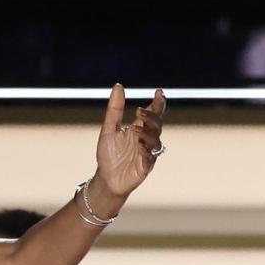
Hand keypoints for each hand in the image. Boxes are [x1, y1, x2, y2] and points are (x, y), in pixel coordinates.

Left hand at [94, 85, 166, 200]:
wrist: (106, 179)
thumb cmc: (109, 155)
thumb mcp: (109, 129)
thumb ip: (115, 109)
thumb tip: (118, 86)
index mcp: (138, 129)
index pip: (152, 114)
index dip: (158, 103)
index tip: (158, 92)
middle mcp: (145, 139)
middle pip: (157, 124)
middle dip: (152, 117)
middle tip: (140, 113)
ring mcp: (148, 152)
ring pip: (156, 139)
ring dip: (147, 132)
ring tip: (135, 130)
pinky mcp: (146, 165)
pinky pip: (152, 156)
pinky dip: (147, 150)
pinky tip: (140, 145)